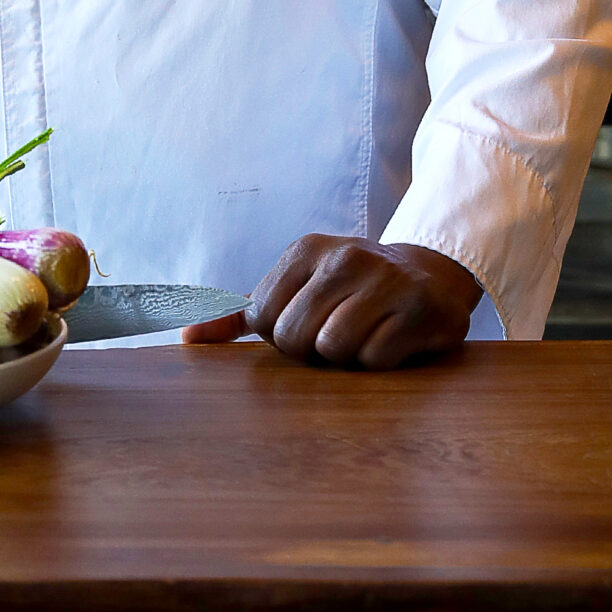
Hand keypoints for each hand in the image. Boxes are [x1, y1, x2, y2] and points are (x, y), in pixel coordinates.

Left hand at [181, 235, 481, 368]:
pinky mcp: (420, 307)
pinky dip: (381, 362)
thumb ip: (239, 315)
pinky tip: (393, 339)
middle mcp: (344, 256)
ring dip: (347, 357)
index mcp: (306, 249)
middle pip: (295, 337)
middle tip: (337, 333)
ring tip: (364, 335)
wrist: (427, 278)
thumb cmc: (347, 292)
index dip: (283, 335)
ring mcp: (385, 279)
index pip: (263, 318)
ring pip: (334, 349)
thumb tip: (185, 337)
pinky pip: (376, 360)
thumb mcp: (294, 289)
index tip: (308, 322)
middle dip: (312, 351)